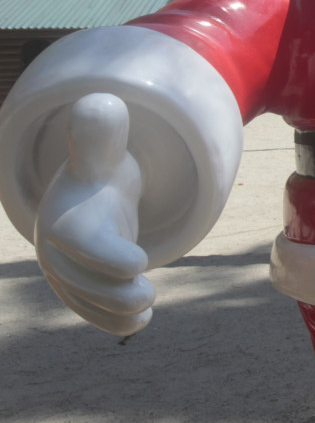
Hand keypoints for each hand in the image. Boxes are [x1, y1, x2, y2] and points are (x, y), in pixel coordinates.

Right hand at [34, 94, 153, 335]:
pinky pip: (94, 313)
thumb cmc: (101, 171)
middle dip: (115, 293)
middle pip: (83, 282)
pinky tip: (140, 320)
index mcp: (66, 217)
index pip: (80, 244)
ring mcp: (67, 274)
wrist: (90, 197)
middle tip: (148, 295)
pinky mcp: (81, 291)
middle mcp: (58, 251)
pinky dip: (116, 321)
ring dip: (117, 311)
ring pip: (89, 303)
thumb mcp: (103, 150)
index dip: (106, 257)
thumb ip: (101, 131)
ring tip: (146, 308)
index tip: (137, 263)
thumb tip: (99, 102)